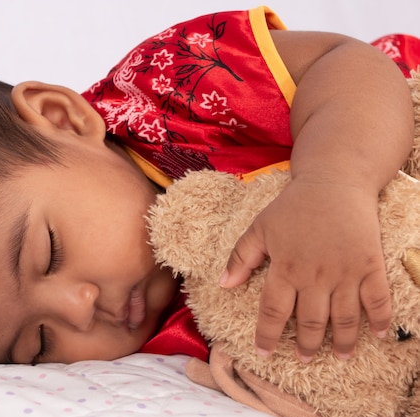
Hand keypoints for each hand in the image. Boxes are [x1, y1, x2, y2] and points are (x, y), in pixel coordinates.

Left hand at [219, 178, 391, 361]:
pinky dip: (379, 320)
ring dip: (342, 342)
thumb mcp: (259, 228)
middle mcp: (315, 275)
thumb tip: (223, 285)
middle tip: (304, 358)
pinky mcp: (370, 265)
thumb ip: (241, 257)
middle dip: (306, 346)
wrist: (334, 181)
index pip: (273, 311)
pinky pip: (378, 300)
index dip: (267, 336)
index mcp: (285, 268)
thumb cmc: (293, 206)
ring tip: (339, 357)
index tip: (263, 354)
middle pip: (310, 322)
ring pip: (344, 319)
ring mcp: (345, 272)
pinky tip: (376, 335)